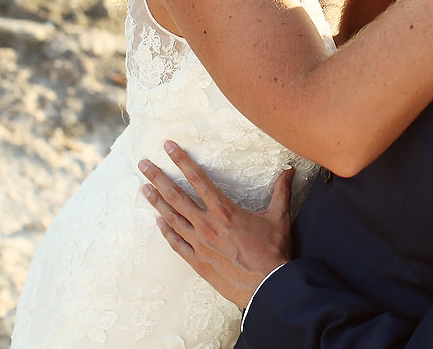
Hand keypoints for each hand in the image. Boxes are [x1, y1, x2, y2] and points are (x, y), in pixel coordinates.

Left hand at [139, 141, 294, 308]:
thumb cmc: (273, 252)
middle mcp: (207, 225)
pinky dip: (166, 231)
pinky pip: (176, 243)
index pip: (198, 179)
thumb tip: (289, 171)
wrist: (267, 286)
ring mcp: (200, 244)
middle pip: (176, 196)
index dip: (182, 160)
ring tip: (144, 188)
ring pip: (172, 218)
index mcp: (225, 210)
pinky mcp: (198, 262)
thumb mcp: (278, 217)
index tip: (168, 147)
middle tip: (143, 164)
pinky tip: (159, 222)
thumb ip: (281, 191)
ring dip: (156, 202)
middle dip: (158, 177)